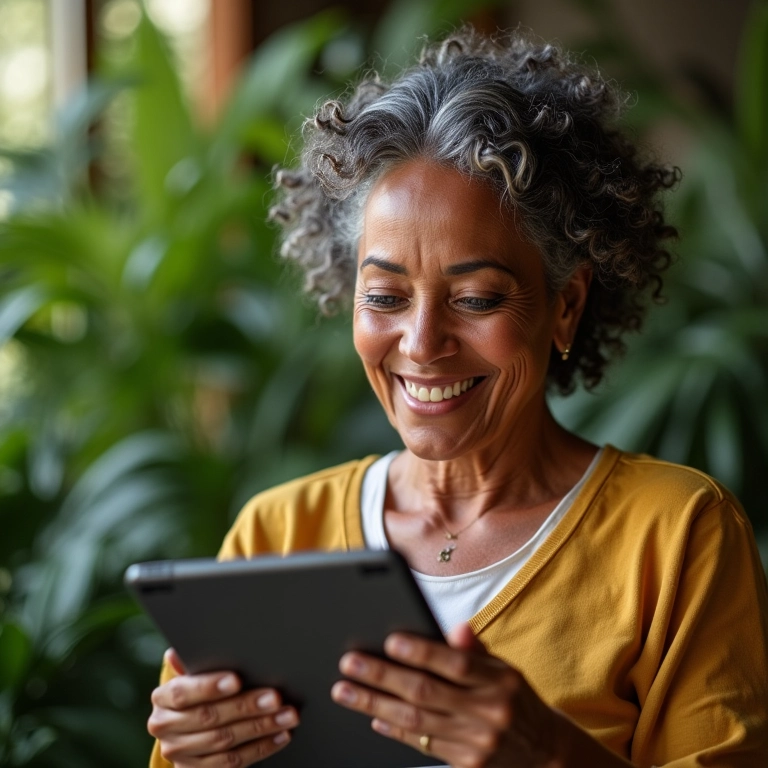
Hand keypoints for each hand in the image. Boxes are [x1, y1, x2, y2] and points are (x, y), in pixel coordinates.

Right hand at [148, 649, 298, 766]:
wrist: (187, 730)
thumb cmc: (199, 691)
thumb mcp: (194, 674)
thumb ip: (195, 662)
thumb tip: (181, 650)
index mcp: (163, 698)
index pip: (182, 693)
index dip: (209, 687)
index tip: (236, 680)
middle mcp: (165, 728)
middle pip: (209, 718)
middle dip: (246, 707)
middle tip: (275, 697)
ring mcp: (180, 754)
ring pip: (224, 742)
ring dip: (261, 728)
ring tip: (287, 715)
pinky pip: (232, 762)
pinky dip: (260, 748)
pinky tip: (280, 735)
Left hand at [330, 624, 565, 767]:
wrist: (542, 751)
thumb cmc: (513, 699)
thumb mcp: (504, 669)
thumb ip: (476, 650)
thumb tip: (457, 628)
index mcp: (499, 680)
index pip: (455, 663)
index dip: (422, 651)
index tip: (390, 641)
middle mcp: (488, 711)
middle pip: (426, 692)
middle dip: (383, 677)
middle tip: (350, 664)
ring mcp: (476, 742)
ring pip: (416, 721)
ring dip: (375, 704)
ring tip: (345, 691)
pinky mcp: (466, 764)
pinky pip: (422, 744)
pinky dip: (394, 729)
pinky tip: (373, 716)